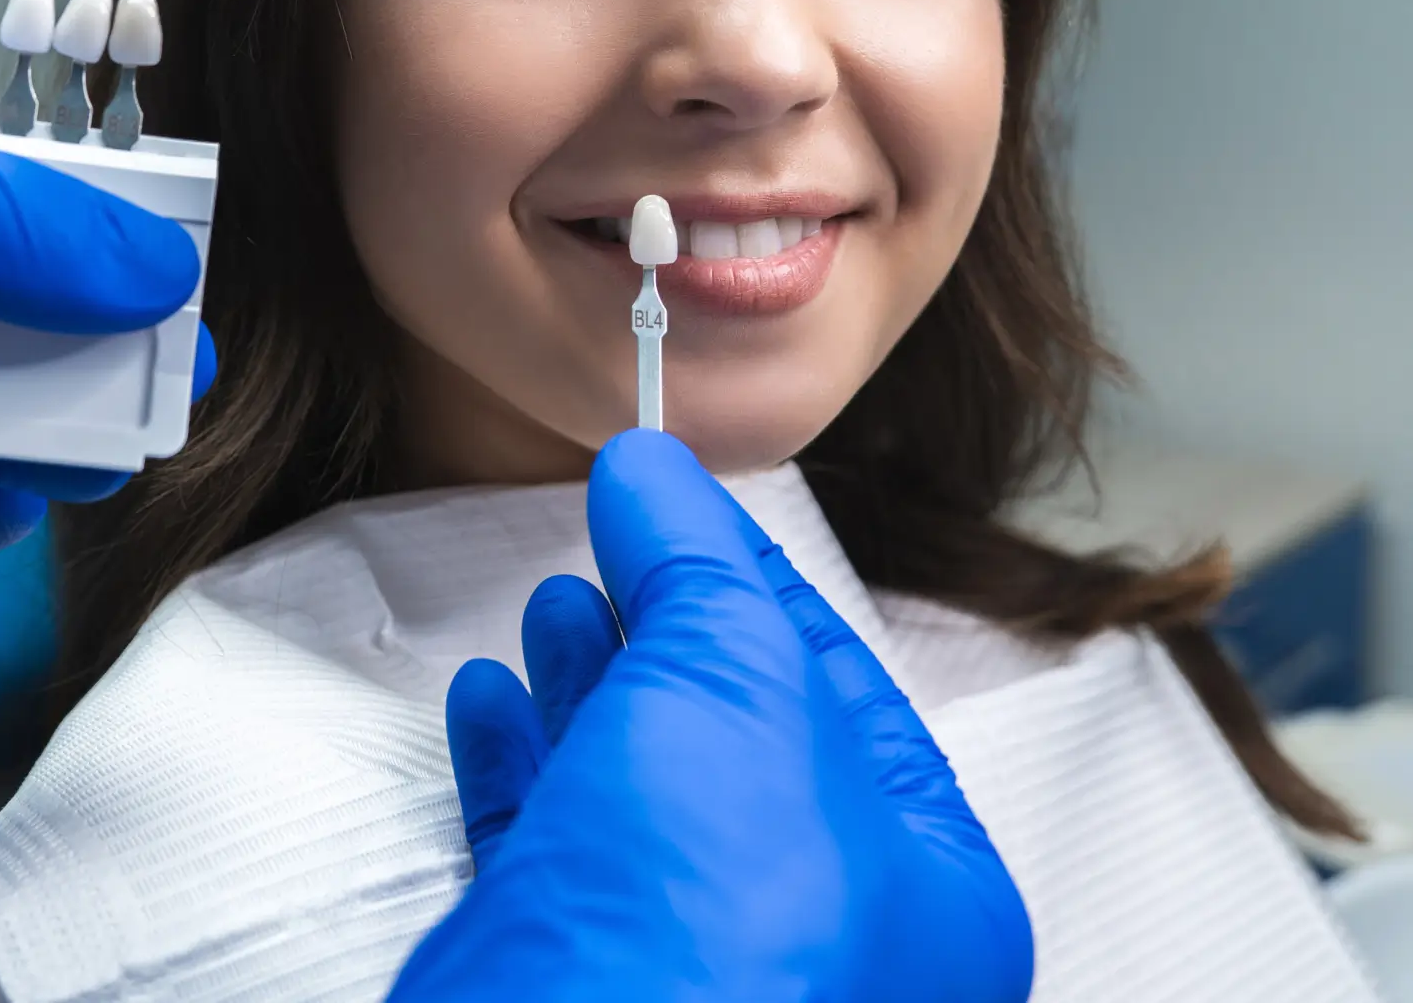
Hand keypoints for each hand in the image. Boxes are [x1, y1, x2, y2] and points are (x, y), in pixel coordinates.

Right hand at [390, 430, 1032, 1002]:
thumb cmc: (706, 929)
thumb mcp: (732, 683)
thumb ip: (697, 560)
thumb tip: (651, 463)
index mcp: (924, 889)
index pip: (841, 683)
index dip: (752, 576)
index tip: (679, 501)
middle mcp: (824, 945)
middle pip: (731, 737)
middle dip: (664, 629)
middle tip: (612, 544)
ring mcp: (695, 975)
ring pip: (637, 796)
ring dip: (586, 686)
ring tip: (549, 610)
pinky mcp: (578, 988)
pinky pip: (551, 856)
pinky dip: (519, 769)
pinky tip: (488, 702)